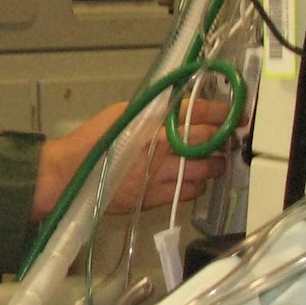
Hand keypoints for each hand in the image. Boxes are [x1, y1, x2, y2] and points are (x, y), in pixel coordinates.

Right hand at [32, 96, 231, 219]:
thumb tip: (181, 107)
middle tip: (230, 138)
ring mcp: (160, 176)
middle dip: (224, 139)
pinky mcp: (155, 197)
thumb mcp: (123, 114)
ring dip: (215, 164)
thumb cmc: (94, 140)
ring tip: (215, 160)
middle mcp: (160, 148)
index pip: (198, 112)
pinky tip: (193, 179)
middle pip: (208, 142)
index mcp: (151, 122)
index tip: (236, 113)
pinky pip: (188, 192)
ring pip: (204, 170)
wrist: (70, 175)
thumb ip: (153, 111)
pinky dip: (197, 185)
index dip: (222, 112)